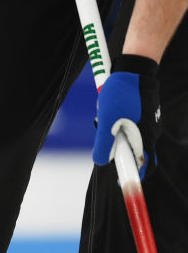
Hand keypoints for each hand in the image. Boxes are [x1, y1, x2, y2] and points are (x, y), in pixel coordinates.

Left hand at [94, 54, 160, 178]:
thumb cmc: (121, 94)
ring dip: (114, 133)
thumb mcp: (106, 120)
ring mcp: (148, 123)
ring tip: (105, 115)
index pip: (145, 166)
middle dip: (116, 150)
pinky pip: (128, 126)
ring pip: (128, 138)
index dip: (134, 176)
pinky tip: (109, 109)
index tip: (122, 184)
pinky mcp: (142, 114)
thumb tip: (101, 161)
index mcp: (146, 138)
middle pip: (133, 152)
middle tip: (105, 138)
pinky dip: (117, 123)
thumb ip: (103, 143)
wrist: (134, 68)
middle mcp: (150, 132)